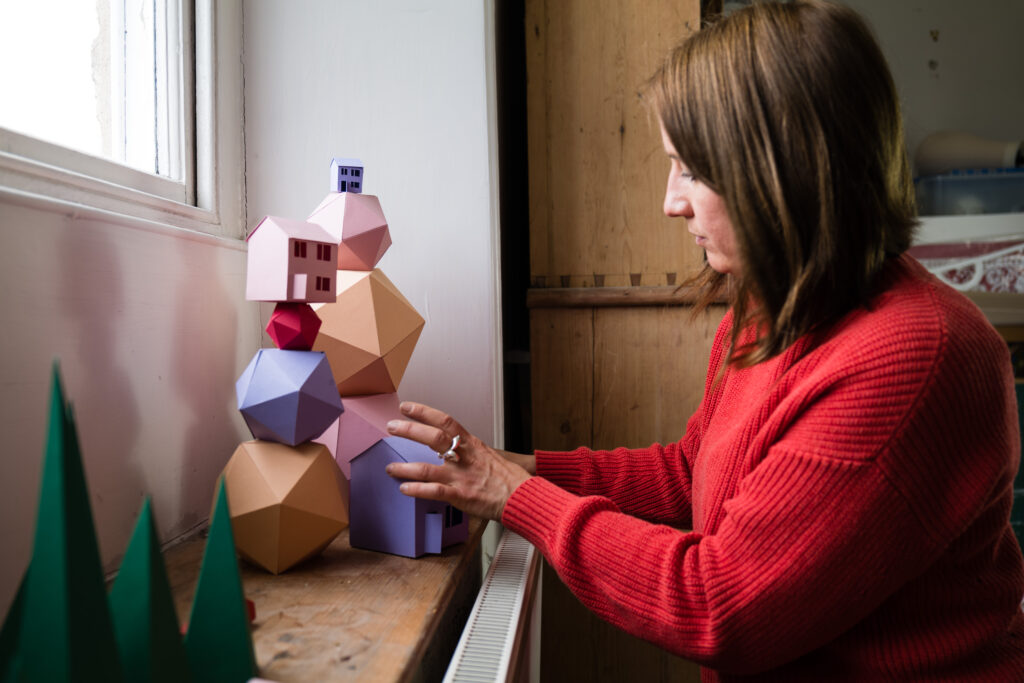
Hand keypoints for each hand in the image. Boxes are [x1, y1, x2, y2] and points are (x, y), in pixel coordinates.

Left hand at [385, 402, 532, 520]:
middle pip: (434, 437)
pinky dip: (417, 489)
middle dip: (410, 431)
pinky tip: (404, 488)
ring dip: (405, 468)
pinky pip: (435, 492)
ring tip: (389, 467)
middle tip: (391, 427)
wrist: (522, 497)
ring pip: (428, 468)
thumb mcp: (488, 456)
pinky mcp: (462, 496)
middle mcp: (465, 457)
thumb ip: (467, 452)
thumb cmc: (507, 478)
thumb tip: (450, 448)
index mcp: (471, 445)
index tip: (406, 407)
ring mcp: (462, 477)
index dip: (424, 412)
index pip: (446, 421)